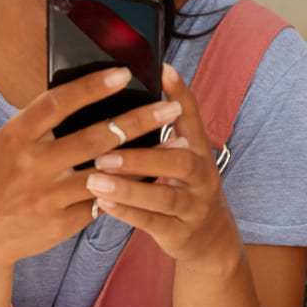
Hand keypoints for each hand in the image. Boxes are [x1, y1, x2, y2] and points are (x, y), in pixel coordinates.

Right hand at [0, 67, 181, 272]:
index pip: (58, 103)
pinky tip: (155, 175)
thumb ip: (42, 123)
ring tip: (177, 142)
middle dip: (138, 121)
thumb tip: (89, 90)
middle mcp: (31, 165)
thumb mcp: (8, 144)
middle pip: (94, 138)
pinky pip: (103, 202)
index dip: (91, 87)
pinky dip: (130, 188)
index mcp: (15, 136)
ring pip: (108, 174)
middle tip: (171, 107)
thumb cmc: (0, 177)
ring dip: (146, 159)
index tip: (125, 73)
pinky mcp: (60, 224)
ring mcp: (47, 197)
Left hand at [84, 65, 241, 272]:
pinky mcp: (181, 232)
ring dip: (129, 188)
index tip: (163, 70)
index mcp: (199, 150)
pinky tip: (103, 204)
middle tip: (104, 152)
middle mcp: (203, 175)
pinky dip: (128, 213)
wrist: (211, 237)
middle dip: (142, 156)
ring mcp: (195, 206)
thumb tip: (133, 93)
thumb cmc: (184, 187)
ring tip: (95, 179)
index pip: (191, 116)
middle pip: (179, 161)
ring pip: (164, 197)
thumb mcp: (182, 156)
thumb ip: (163, 131)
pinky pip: (153, 223)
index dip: (180, 93)